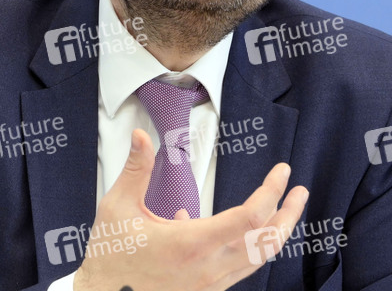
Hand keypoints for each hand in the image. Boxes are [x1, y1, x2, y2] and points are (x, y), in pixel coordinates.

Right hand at [74, 129, 307, 290]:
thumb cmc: (110, 255)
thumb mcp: (117, 207)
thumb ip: (135, 168)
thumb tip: (142, 134)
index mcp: (189, 244)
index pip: (248, 219)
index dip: (271, 192)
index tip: (282, 172)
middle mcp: (208, 268)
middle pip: (266, 241)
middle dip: (288, 214)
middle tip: (299, 190)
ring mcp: (210, 284)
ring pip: (259, 258)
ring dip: (279, 231)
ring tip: (289, 207)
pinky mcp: (208, 290)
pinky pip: (242, 267)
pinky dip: (254, 245)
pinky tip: (241, 226)